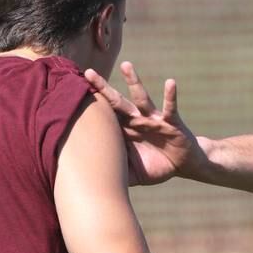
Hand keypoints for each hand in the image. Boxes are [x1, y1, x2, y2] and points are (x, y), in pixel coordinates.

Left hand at [84, 62, 205, 184]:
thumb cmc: (155, 165)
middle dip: (103, 88)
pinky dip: (170, 95)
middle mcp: (136, 120)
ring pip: (141, 98)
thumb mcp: (132, 174)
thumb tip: (92, 187)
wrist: (182, 164)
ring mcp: (153, 119)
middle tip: (88, 72)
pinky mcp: (171, 123)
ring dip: (134, 82)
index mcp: (125, 131)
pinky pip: (169, 108)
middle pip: (117, 102)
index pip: (105, 116)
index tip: (70, 93)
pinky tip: (170, 82)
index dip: (91, 106)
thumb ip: (115, 175)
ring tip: (126, 65)